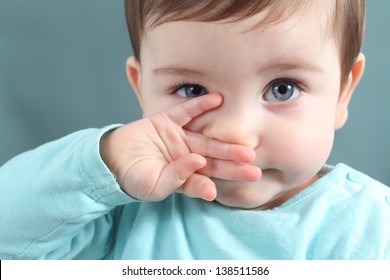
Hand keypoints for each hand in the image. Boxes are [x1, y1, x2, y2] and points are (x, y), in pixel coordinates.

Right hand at [100, 93, 260, 201]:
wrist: (110, 159)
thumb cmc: (132, 178)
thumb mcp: (154, 185)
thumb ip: (177, 178)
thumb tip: (200, 165)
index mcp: (184, 176)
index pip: (209, 177)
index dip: (227, 177)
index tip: (247, 175)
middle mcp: (186, 157)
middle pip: (214, 158)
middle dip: (234, 159)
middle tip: (254, 159)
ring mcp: (178, 138)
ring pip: (205, 137)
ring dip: (224, 138)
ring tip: (245, 139)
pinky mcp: (167, 121)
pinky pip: (185, 111)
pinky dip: (200, 105)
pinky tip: (218, 99)